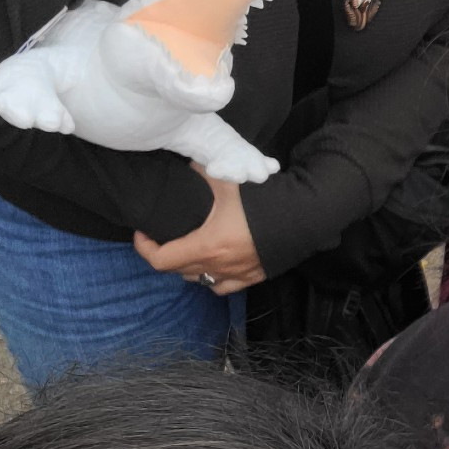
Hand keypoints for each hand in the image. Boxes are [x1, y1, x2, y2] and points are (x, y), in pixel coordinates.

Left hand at [134, 169, 264, 294]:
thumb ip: (203, 171)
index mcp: (208, 245)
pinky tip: (215, 264)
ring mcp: (237, 274)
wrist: (305, 217)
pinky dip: (213, 278)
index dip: (145, 248)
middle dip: (166, 254)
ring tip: (188, 249)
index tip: (143, 233)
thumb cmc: (266, 201)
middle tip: (165, 235)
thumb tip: (188, 162)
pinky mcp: (254, 277)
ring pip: (199, 280)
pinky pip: (223, 286)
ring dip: (188, 267)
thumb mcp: (230, 180)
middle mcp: (219, 265)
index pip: (161, 259)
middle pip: (177, 270)